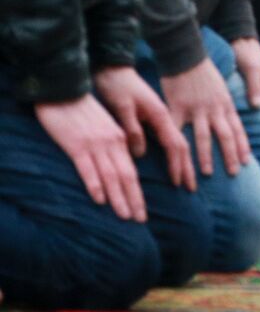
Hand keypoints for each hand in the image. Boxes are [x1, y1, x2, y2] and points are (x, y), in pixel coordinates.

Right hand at [35, 93, 147, 220]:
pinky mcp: (77, 145)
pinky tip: (100, 199)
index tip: (142, 211)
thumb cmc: (82, 111)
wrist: (65, 91)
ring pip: (111, 175)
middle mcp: (112, 143)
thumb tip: (118, 166)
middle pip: (126, 176)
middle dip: (134, 199)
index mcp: (120, 139)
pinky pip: (88, 167)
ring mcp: (95, 144)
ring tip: (125, 215)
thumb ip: (112, 145)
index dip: (137, 192)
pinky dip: (95, 183)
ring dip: (118, 197)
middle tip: (140, 220)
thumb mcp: (104, 127)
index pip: (131, 171)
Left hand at [93, 66, 195, 192]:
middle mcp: (164, 116)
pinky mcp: (156, 114)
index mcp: (160, 115)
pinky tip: (181, 158)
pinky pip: (173, 135)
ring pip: (181, 141)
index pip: (174, 144)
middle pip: (181, 146)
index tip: (179, 183)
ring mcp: (162, 115)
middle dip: (187, 167)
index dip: (177, 164)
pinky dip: (180, 150)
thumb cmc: (118, 85)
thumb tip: (140, 154)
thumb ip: (131, 129)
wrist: (114, 66)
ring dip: (189, 160)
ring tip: (193, 177)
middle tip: (191, 188)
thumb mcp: (122, 106)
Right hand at [160, 58, 249, 176]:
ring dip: (205, 157)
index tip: (246, 162)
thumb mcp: (221, 88)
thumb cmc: (203, 71)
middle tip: (233, 174)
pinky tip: (175, 159)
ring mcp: (196, 109)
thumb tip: (228, 121)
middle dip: (230, 156)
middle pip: (226, 136)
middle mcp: (215, 108)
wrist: (185, 53)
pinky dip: (176, 147)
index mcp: (226, 103)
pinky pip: (177, 131)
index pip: (238, 128)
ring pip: (203, 137)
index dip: (242, 145)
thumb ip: (224, 106)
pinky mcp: (177, 107)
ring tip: (205, 175)